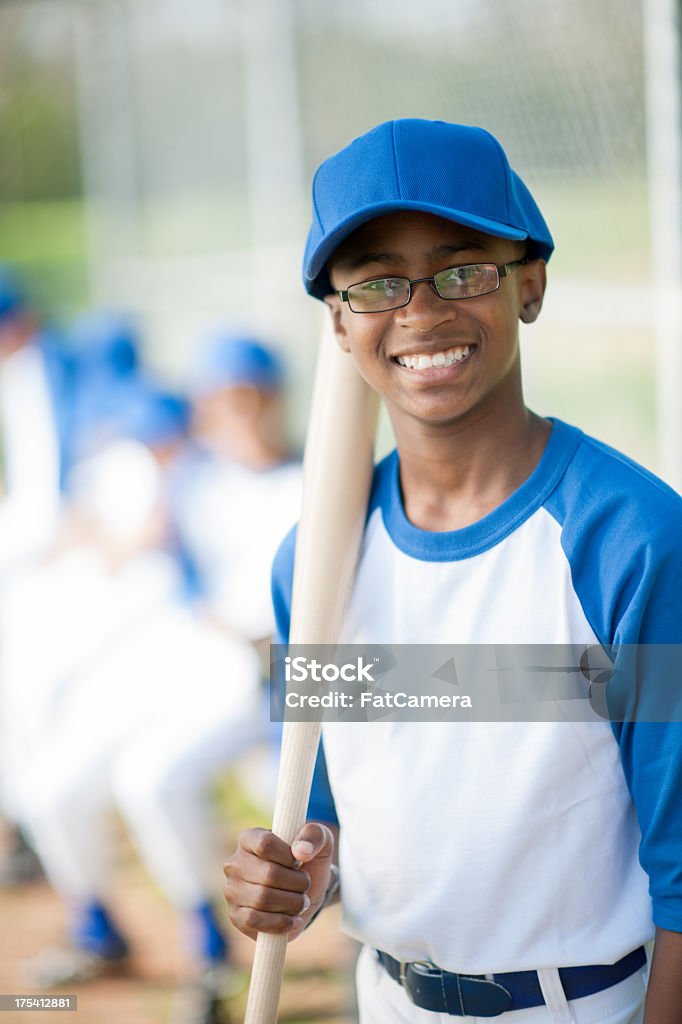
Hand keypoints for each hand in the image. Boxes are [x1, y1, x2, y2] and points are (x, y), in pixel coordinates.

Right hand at [223, 822, 335, 941]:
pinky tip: (294, 920)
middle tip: (305, 885)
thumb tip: (301, 851)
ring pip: (263, 899)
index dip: (288, 856)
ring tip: (301, 901)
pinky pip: (254, 921)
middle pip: (268, 874)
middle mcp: (235, 863)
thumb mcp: (320, 840)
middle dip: (296, 883)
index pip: (265, 844)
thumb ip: (314, 835)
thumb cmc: (309, 860)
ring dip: (292, 903)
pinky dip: (280, 923)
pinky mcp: (236, 916)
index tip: (299, 862)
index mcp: (249, 838)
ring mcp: (232, 891)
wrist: (307, 892)